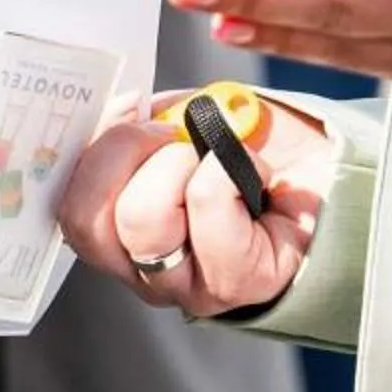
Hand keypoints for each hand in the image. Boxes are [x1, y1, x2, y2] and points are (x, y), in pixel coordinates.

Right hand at [56, 95, 334, 317]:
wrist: (323, 171)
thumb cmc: (247, 147)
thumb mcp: (181, 120)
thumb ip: (144, 119)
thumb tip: (122, 107)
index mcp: (118, 230)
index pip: (68, 213)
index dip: (87, 150)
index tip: (125, 106)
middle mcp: (143, 269)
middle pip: (89, 223)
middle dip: (125, 151)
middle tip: (169, 132)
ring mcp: (187, 285)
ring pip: (141, 224)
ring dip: (175, 164)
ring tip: (211, 154)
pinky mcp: (237, 284)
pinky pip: (207, 218)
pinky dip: (225, 172)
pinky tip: (247, 169)